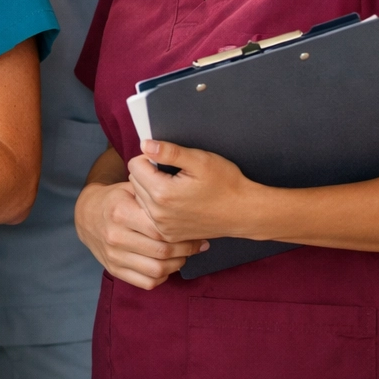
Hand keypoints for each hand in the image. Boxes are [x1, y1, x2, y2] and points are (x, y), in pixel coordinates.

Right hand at [74, 179, 207, 289]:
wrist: (86, 215)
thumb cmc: (116, 199)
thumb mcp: (130, 188)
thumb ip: (152, 192)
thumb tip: (184, 195)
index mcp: (120, 212)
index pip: (159, 229)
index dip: (183, 233)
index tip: (196, 232)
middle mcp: (115, 236)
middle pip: (161, 251)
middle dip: (185, 250)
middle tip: (197, 245)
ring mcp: (114, 256)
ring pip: (157, 270)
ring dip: (177, 265)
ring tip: (184, 256)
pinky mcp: (114, 270)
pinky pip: (146, 282)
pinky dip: (162, 277)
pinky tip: (167, 266)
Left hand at [127, 139, 260, 243]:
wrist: (244, 212)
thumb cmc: (226, 184)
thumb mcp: (199, 160)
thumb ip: (169, 151)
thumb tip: (145, 144)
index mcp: (162, 193)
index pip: (134, 165)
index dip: (149, 157)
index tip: (167, 160)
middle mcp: (158, 214)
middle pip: (134, 181)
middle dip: (148, 172)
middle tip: (173, 173)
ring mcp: (163, 227)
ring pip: (140, 198)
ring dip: (150, 189)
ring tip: (175, 187)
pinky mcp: (169, 234)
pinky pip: (150, 214)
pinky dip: (157, 205)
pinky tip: (176, 201)